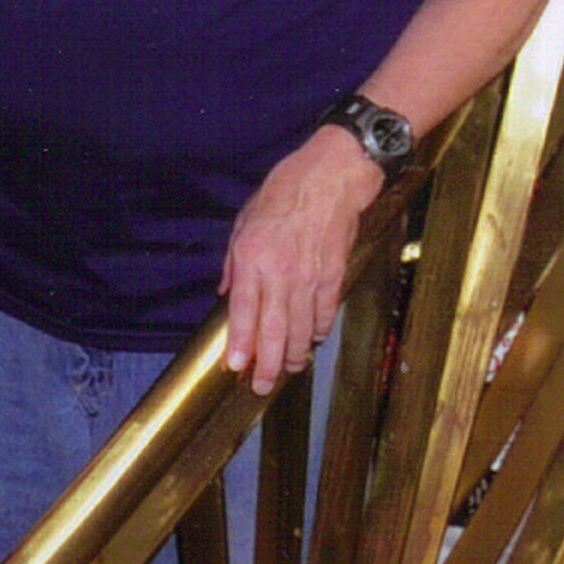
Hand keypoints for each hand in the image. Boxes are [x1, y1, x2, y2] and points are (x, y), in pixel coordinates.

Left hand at [219, 128, 383, 394]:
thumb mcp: (245, 220)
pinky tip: (311, 341)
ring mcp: (310, 277)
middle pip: (273, 330)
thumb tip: (229, 296)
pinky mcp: (334, 276)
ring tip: (286, 369)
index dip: (241, 344)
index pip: (244, 312)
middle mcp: (280, 273)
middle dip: (267, 364)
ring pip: (300, 329)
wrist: (331, 177)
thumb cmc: (284, 192)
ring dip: (293, 354)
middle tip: (262, 386)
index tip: (236, 367)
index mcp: (253, 258)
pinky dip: (318, 331)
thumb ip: (234, 262)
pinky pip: (325, 313)